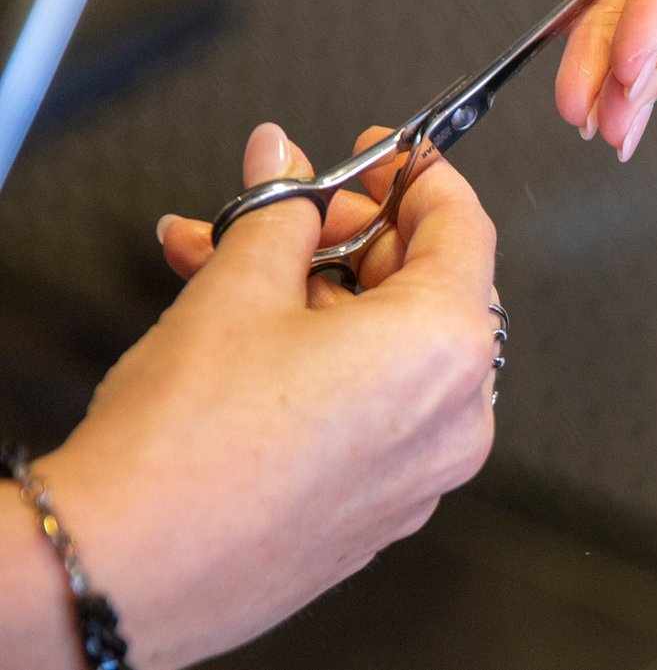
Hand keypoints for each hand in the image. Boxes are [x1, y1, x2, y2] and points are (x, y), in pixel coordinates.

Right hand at [26, 123, 499, 668]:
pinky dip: (324, 361)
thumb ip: (280, 211)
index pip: (464, 228)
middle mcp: (457, 417)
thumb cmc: (187, 444)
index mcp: (447, 348)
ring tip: (224, 259)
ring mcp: (421, 473)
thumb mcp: (237, 288)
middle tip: (285, 207)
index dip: (418, 177)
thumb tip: (286, 159)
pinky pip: (373, 408)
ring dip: (314, 295)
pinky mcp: (378, 510)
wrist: (122, 571)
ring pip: (388, 349)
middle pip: (427, 289)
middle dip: (344, 237)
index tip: (380, 153)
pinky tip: (245, 331)